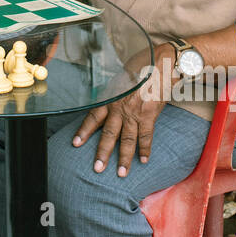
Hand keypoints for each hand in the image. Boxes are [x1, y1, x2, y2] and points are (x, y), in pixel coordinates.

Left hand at [71, 45, 174, 175]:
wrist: (160, 63)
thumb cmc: (140, 67)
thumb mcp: (121, 78)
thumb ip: (114, 93)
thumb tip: (109, 100)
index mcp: (109, 97)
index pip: (93, 117)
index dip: (84, 131)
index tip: (75, 144)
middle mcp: (119, 107)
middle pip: (108, 134)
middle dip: (102, 153)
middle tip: (97, 169)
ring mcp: (134, 113)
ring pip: (126, 140)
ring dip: (124, 158)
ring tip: (121, 173)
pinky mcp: (149, 116)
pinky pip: (146, 137)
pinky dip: (145, 149)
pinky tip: (144, 160)